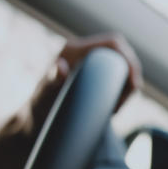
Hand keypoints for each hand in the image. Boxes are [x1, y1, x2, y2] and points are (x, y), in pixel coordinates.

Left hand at [0, 34, 142, 168]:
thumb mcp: (45, 97)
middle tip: (121, 102)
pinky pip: (116, 78)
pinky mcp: (92, 77)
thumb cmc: (38, 111)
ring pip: (120, 68)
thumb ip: (52, 81)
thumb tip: (60, 67)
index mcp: (72, 50)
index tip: (134, 84)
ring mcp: (87, 65)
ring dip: (125, 87)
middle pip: (120, 55)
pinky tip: (112, 107)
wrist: (33, 124)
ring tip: (113, 108)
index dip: (129, 60)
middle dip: (129, 77)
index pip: (113, 43)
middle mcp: (81, 53)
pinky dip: (120, 91)